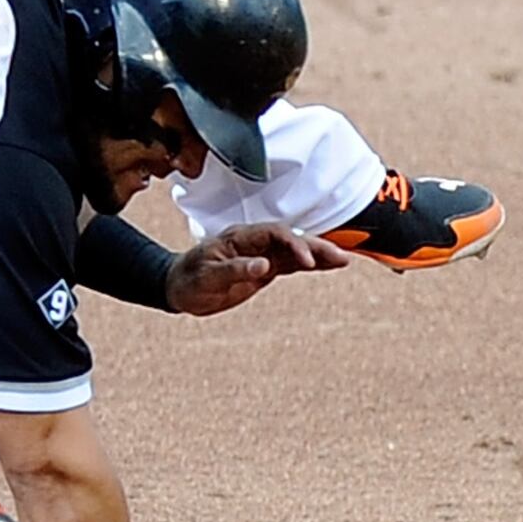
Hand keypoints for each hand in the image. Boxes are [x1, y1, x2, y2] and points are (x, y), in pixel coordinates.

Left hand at [163, 224, 350, 317]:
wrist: (178, 287)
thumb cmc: (189, 281)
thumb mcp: (206, 279)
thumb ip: (234, 270)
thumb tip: (263, 266)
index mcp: (240, 238)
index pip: (274, 234)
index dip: (293, 244)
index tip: (305, 261)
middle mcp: (254, 242)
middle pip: (291, 238)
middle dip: (315, 247)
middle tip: (339, 258)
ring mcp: (262, 254)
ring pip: (296, 250)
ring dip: (319, 254)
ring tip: (344, 261)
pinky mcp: (265, 268)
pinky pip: (292, 264)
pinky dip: (311, 265)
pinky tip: (329, 266)